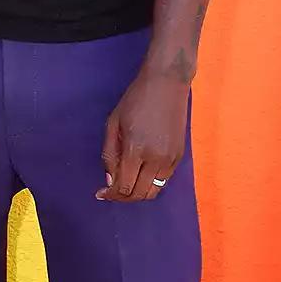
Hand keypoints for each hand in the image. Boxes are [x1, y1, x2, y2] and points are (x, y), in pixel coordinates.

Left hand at [97, 65, 189, 203]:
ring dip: (138, 193)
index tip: (100, 193)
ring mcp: (171, 158)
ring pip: (154, 191)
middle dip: (123, 197)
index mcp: (136, 149)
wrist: (166, 84)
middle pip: (140, 194)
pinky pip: (164, 180)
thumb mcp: (113, 124)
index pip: (124, 186)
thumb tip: (110, 181)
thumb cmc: (135, 100)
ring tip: (125, 184)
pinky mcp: (179, 156)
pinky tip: (139, 173)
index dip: (111, 194)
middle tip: (111, 192)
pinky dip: (150, 182)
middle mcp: (156, 158)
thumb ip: (110, 154)